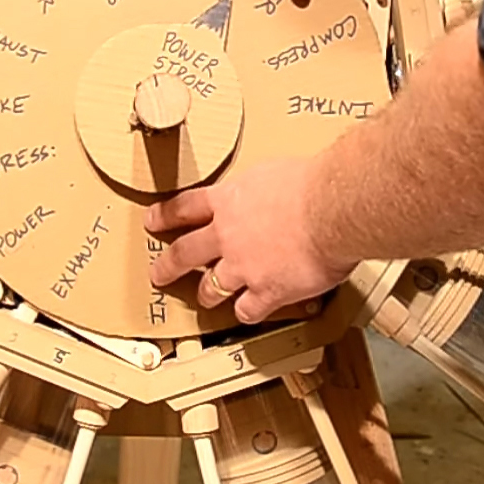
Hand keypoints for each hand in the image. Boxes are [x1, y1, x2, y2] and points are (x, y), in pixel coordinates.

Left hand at [146, 158, 356, 323]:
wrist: (331, 208)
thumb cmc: (311, 184)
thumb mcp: (272, 172)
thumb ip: (260, 188)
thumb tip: (268, 190)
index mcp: (228, 201)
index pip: (185, 207)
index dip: (165, 216)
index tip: (153, 220)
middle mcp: (228, 235)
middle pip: (185, 253)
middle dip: (168, 265)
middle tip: (158, 273)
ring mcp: (243, 267)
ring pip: (211, 288)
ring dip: (207, 295)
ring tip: (205, 299)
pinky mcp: (266, 291)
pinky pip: (248, 310)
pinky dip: (247, 312)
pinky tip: (249, 312)